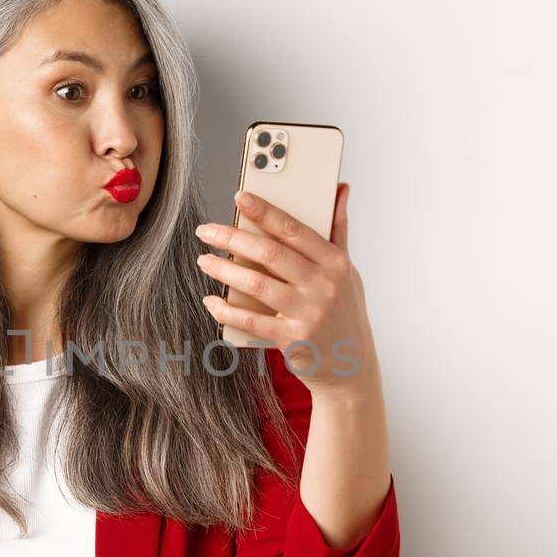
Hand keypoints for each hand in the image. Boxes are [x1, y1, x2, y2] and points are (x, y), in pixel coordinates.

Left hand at [195, 182, 378, 395]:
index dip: (265, 212)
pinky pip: (251, 321)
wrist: (352, 366)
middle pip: (270, 253)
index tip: (240, 198)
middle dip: (232, 238)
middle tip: (206, 231)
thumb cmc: (344, 311)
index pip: (294, 229)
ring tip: (204, 260)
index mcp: (335, 262)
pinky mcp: (292, 339)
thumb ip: (339, 230)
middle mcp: (323, 286)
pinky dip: (226, 310)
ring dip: (224, 270)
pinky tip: (211, 301)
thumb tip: (340, 190)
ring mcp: (308, 313)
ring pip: (256, 284)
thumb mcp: (348, 271)